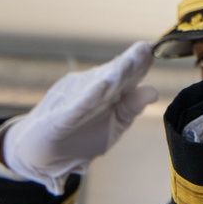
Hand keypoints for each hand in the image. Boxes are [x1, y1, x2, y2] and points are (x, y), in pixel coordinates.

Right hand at [1, 42, 157, 194]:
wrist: (45, 155)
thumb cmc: (81, 136)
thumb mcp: (115, 124)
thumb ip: (132, 107)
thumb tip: (154, 91)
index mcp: (105, 91)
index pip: (126, 75)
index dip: (141, 63)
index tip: (157, 50)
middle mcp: (89, 88)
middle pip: (113, 74)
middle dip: (129, 62)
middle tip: (145, 48)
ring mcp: (73, 99)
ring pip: (96, 84)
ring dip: (113, 73)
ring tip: (130, 62)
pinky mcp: (61, 116)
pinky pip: (77, 104)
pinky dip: (90, 95)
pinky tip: (103, 86)